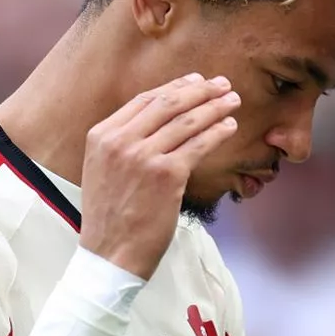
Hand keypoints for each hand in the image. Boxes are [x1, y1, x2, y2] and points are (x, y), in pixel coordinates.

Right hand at [80, 73, 238, 278]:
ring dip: (215, 107)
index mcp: (101, 135)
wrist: (110, 254)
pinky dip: (217, 133)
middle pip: (168, 103)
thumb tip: (156, 123)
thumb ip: (122, 144)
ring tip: (232, 101)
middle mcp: (120, 141)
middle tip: (222, 84)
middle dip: (200, 90)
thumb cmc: (110, 218)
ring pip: (187, 121)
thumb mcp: (102, 170)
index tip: (195, 81)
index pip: (144, 100)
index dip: (174, 86)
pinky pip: (198, 145)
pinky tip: (229, 127)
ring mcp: (143, 157)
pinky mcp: (167, 175)